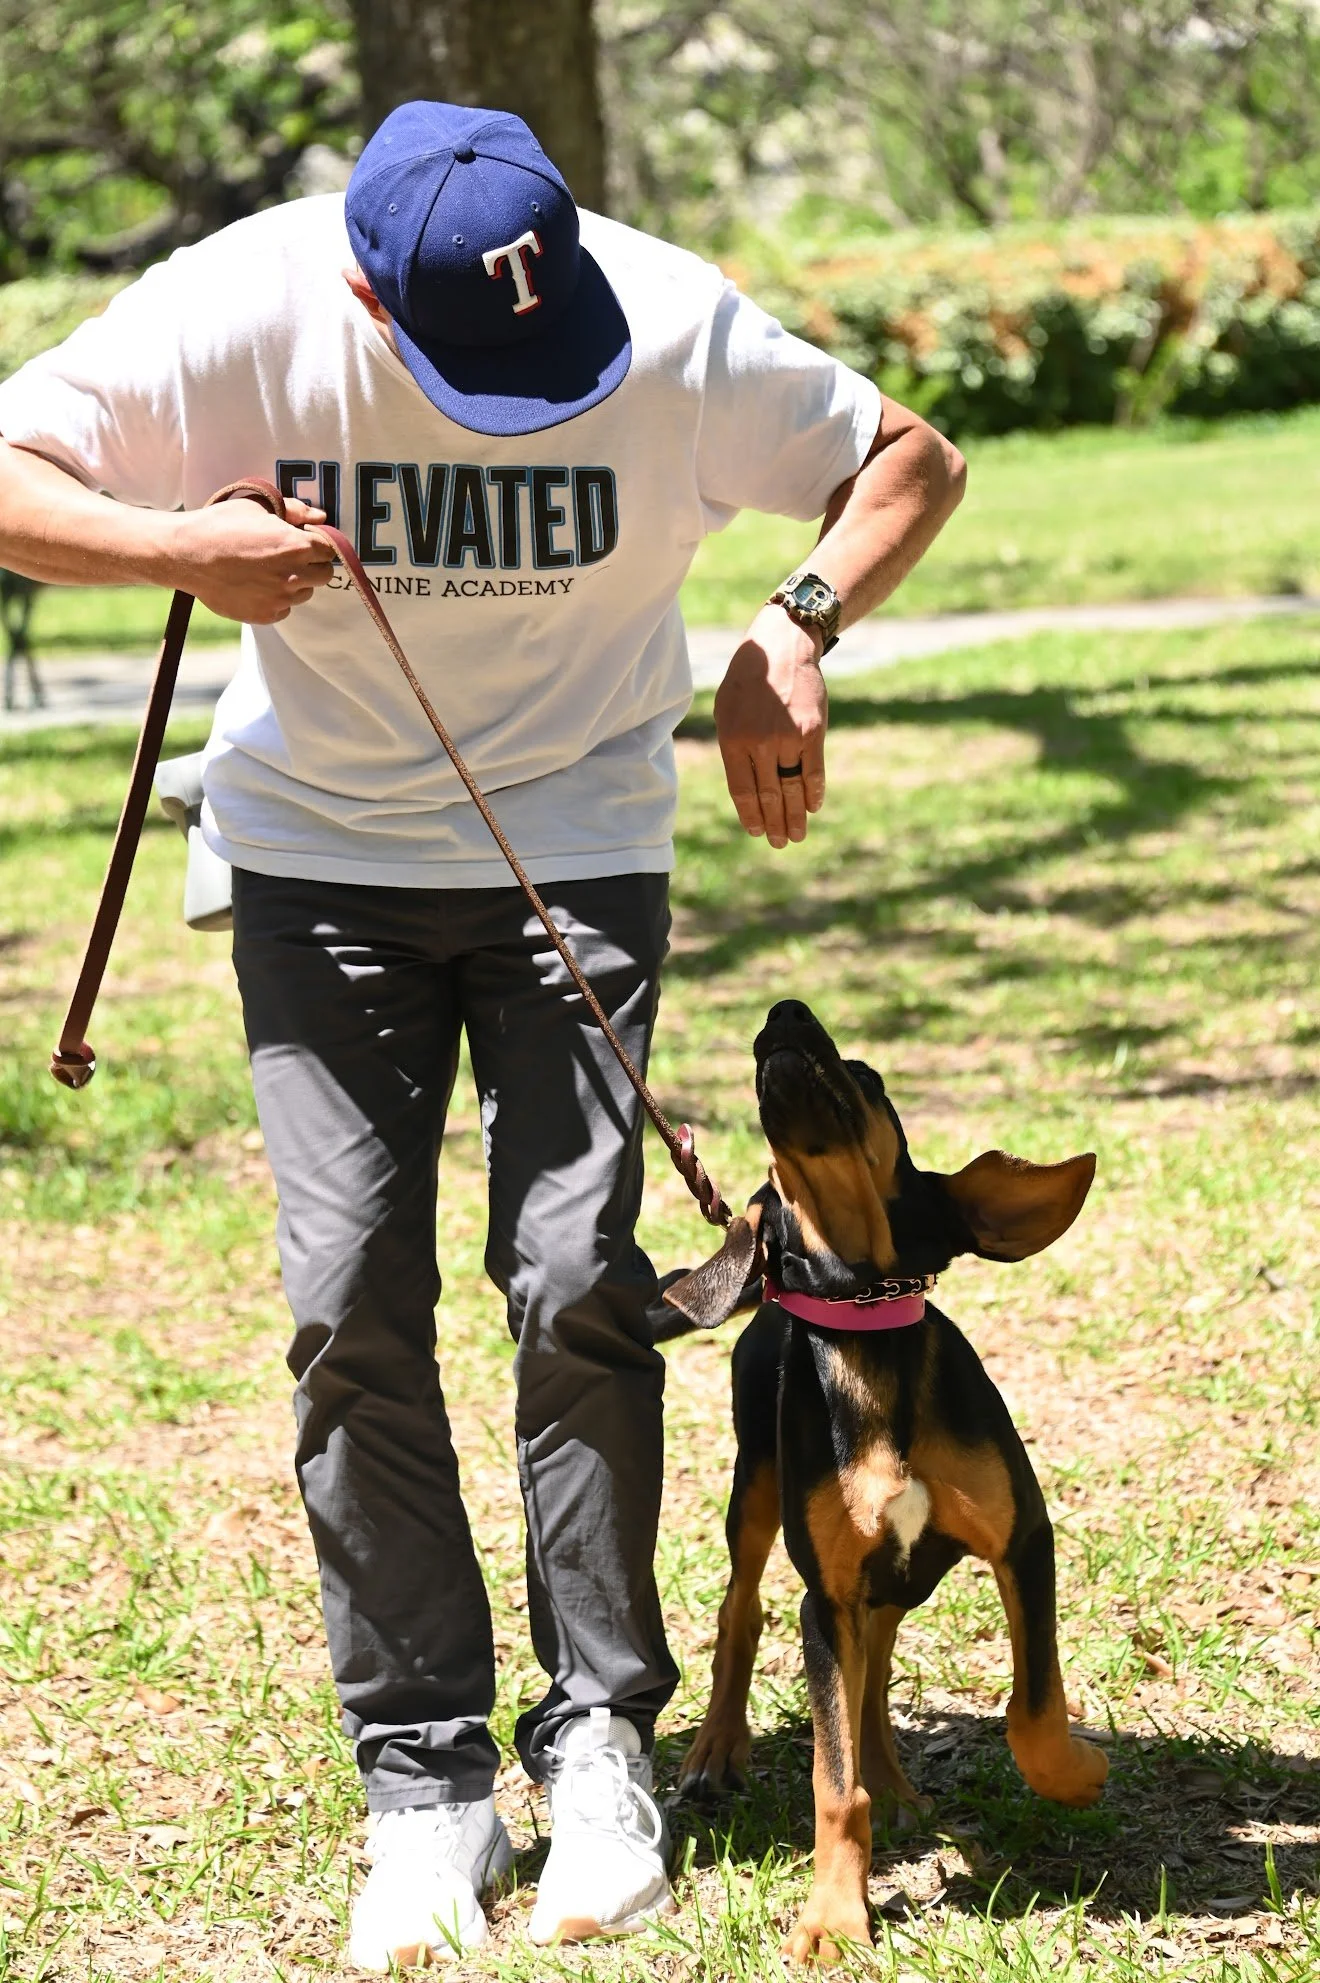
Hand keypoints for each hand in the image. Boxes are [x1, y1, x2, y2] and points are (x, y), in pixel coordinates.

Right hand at [166, 495, 336, 623]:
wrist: (186, 555)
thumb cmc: (221, 525)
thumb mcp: (259, 507)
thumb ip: (295, 512)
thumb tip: (321, 518)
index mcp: (297, 546)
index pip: (330, 550)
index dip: (318, 543)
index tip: (303, 540)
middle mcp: (294, 576)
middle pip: (324, 574)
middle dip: (312, 564)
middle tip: (287, 555)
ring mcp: (280, 599)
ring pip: (305, 593)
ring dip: (295, 582)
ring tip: (266, 569)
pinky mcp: (265, 616)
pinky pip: (284, 609)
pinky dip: (276, 599)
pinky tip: (255, 585)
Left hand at [713, 604, 827, 847]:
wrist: (781, 648)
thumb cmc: (748, 681)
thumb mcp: (726, 711)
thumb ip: (733, 748)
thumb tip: (744, 786)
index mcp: (733, 741)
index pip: (742, 791)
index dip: (751, 816)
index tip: (758, 832)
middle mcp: (759, 744)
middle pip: (768, 796)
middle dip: (775, 824)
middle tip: (781, 843)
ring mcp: (787, 739)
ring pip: (791, 788)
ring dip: (795, 816)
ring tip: (797, 835)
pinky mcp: (812, 732)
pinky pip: (813, 772)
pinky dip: (814, 792)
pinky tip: (813, 807)